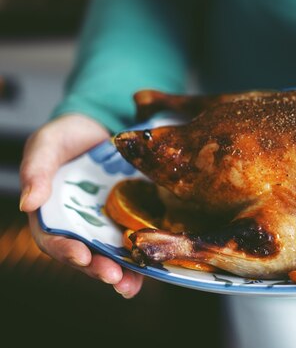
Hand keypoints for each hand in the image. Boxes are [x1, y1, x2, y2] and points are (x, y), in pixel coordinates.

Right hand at [19, 114, 143, 297]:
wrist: (98, 127)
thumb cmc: (65, 136)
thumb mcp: (47, 145)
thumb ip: (36, 170)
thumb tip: (28, 203)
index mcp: (50, 214)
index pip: (53, 240)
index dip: (65, 251)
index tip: (81, 256)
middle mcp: (77, 225)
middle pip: (84, 254)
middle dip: (97, 268)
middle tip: (113, 276)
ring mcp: (103, 224)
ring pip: (110, 254)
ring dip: (121, 272)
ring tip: (130, 284)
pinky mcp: (127, 217)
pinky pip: (134, 240)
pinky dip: (141, 257)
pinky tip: (152, 266)